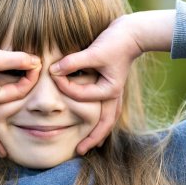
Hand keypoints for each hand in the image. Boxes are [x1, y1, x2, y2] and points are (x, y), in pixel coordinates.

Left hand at [49, 11, 174, 153]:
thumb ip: (73, 62)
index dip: (64, 85)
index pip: (81, 95)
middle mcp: (113, 95)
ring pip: (108, 118)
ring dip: (100, 132)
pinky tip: (96, 121)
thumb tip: (53, 70)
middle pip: (104, 123)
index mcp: (110, 90)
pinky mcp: (112, 85)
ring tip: (92, 145)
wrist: (132, 33)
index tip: (52, 73)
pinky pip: (107, 108)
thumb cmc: (115, 42)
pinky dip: (102, 118)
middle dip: (92, 138)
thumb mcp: (94, 52)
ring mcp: (114, 92)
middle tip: (80, 151)